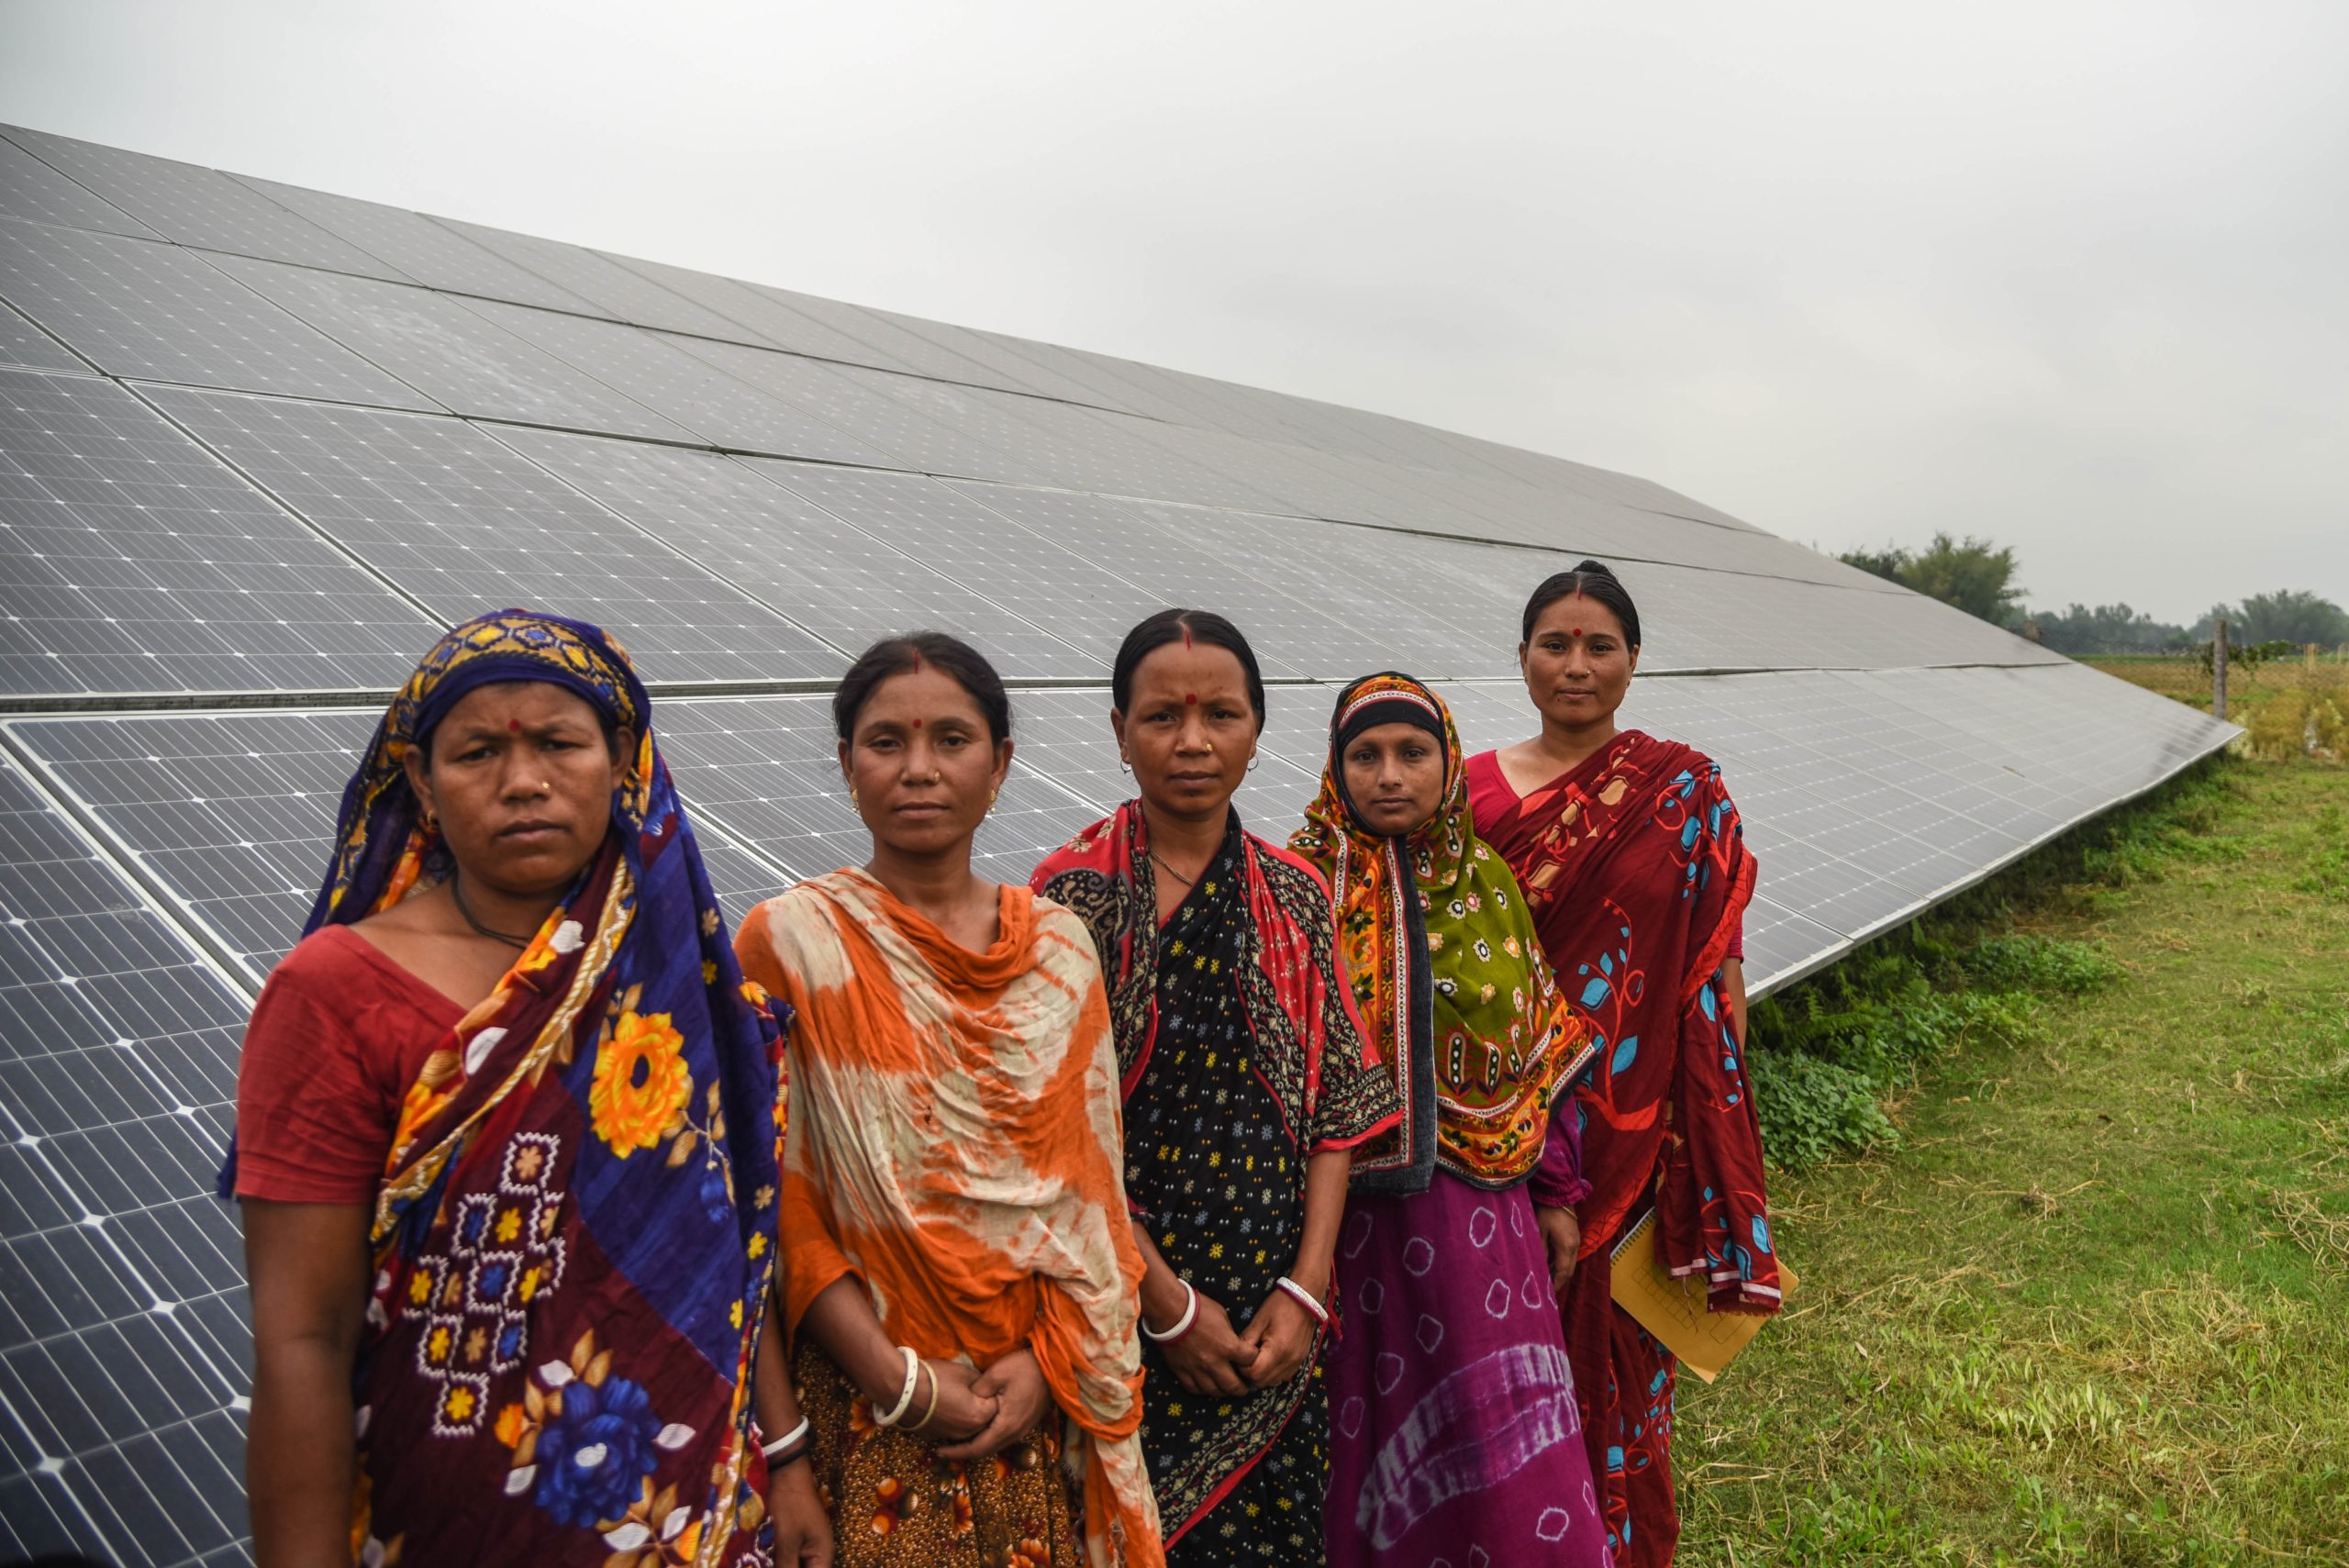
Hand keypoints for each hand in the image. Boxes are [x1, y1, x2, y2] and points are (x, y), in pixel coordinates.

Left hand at [766, 1458, 834, 1567]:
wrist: (785, 1472)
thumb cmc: (789, 1505)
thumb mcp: (787, 1541)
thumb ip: (787, 1567)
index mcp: (822, 1556)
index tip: (778, 1566)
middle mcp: (817, 1554)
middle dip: (784, 1567)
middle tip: (766, 1561)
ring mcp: (805, 1546)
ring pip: (794, 1565)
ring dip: (779, 1563)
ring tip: (761, 1559)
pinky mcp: (793, 1539)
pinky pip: (788, 1558)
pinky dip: (777, 1560)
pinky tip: (763, 1558)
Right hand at [909, 1359, 997, 1442]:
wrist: (902, 1390)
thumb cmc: (936, 1378)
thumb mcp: (965, 1373)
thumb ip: (981, 1383)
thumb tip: (986, 1387)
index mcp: (979, 1416)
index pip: (996, 1405)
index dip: (993, 1393)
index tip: (987, 1383)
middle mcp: (967, 1432)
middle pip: (984, 1420)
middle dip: (983, 1406)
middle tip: (975, 1390)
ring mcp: (951, 1436)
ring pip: (969, 1426)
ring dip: (969, 1414)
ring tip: (961, 1397)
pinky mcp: (937, 1436)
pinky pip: (953, 1429)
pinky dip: (955, 1419)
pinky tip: (948, 1405)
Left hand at [934, 1347, 1050, 1459]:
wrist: (1056, 1366)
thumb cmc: (1026, 1368)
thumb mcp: (996, 1374)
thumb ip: (978, 1391)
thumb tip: (966, 1403)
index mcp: (1006, 1425)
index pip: (977, 1448)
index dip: (957, 1452)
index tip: (939, 1452)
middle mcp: (1015, 1433)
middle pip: (985, 1451)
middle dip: (964, 1452)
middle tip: (944, 1448)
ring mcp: (1023, 1430)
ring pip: (995, 1445)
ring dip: (976, 1445)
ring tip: (958, 1440)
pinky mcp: (1026, 1423)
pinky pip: (1003, 1438)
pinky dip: (988, 1438)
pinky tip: (978, 1429)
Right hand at [1156, 1289, 1258, 1396]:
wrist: (1169, 1310)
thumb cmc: (1198, 1308)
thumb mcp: (1222, 1316)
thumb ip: (1229, 1334)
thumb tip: (1233, 1344)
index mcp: (1228, 1346)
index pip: (1250, 1361)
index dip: (1253, 1359)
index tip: (1251, 1360)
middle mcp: (1214, 1362)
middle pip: (1233, 1386)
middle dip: (1241, 1388)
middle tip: (1243, 1388)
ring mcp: (1197, 1369)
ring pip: (1213, 1391)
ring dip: (1222, 1392)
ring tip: (1225, 1390)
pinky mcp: (1181, 1371)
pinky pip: (1193, 1388)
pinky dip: (1202, 1390)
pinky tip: (1206, 1387)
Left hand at [1237, 1287, 1319, 1387]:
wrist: (1305, 1299)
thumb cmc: (1279, 1306)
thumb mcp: (1259, 1320)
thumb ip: (1247, 1340)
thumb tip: (1236, 1355)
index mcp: (1278, 1350)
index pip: (1255, 1374)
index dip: (1243, 1369)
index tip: (1240, 1357)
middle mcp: (1289, 1361)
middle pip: (1263, 1382)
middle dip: (1251, 1374)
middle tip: (1246, 1358)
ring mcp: (1297, 1363)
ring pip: (1273, 1382)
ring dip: (1262, 1375)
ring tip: (1258, 1357)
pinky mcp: (1301, 1361)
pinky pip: (1283, 1376)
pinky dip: (1273, 1373)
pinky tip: (1269, 1358)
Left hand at [1535, 1204, 1580, 1295]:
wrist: (1561, 1193)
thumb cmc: (1547, 1211)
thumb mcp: (1540, 1231)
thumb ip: (1541, 1250)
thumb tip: (1538, 1267)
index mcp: (1567, 1247)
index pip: (1563, 1272)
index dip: (1556, 1284)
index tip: (1549, 1294)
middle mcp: (1575, 1246)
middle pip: (1569, 1270)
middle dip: (1559, 1281)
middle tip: (1547, 1289)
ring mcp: (1576, 1241)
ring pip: (1570, 1263)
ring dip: (1561, 1272)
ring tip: (1548, 1278)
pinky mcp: (1574, 1236)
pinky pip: (1570, 1256)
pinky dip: (1562, 1263)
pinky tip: (1552, 1264)